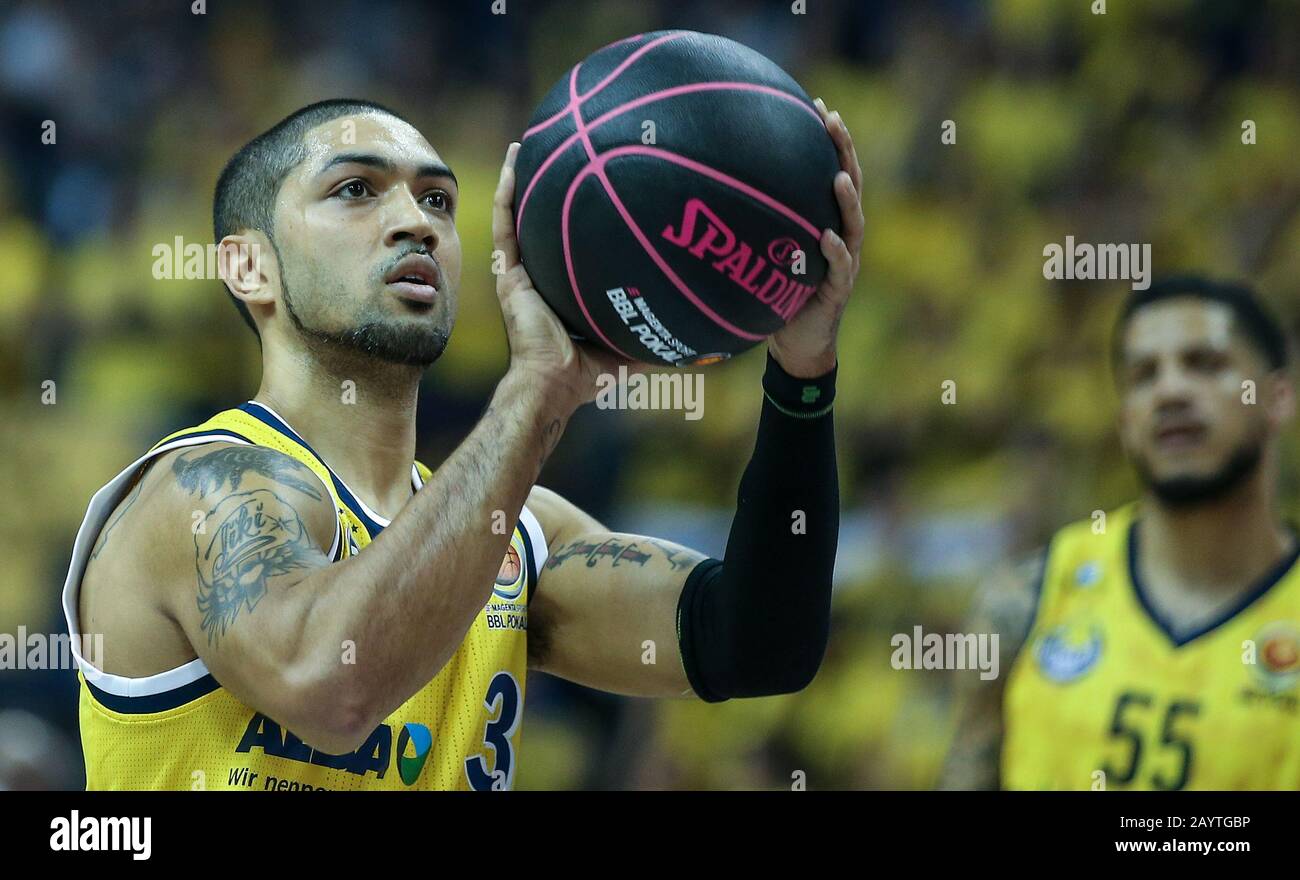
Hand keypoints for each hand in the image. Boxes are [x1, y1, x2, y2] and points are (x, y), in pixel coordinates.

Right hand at [492, 142, 640, 407]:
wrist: (556, 382)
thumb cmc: (589, 371)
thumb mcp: (631, 341)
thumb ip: (657, 329)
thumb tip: (701, 334)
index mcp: (565, 286)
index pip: (571, 243)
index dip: (579, 216)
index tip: (596, 185)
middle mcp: (541, 273)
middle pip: (544, 221)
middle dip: (549, 189)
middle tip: (565, 152)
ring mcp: (522, 271)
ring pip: (518, 214)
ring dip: (521, 179)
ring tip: (529, 145)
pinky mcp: (509, 273)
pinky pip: (505, 225)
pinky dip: (506, 193)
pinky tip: (514, 162)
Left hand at [768, 98, 863, 378]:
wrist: (797, 344)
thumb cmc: (778, 296)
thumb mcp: (764, 254)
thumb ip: (753, 226)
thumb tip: (706, 192)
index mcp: (828, 221)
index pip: (833, 171)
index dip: (830, 140)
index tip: (816, 105)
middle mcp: (843, 236)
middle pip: (850, 185)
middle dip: (844, 151)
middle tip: (832, 120)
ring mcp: (845, 262)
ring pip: (854, 223)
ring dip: (846, 198)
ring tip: (837, 176)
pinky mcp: (838, 290)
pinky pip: (839, 268)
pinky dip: (834, 251)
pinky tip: (826, 236)